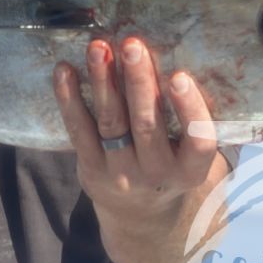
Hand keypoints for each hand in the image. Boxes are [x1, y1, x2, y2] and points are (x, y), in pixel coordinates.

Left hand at [54, 37, 223, 262]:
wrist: (140, 217)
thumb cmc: (172, 165)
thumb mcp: (190, 155)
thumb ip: (192, 120)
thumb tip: (188, 57)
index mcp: (191, 170)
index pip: (198, 141)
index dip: (190, 110)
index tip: (180, 76)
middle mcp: (156, 174)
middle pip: (146, 125)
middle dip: (138, 82)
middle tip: (132, 46)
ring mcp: (120, 173)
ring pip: (110, 123)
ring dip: (103, 82)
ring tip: (98, 48)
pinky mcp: (90, 168)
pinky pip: (78, 130)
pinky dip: (69, 99)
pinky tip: (64, 70)